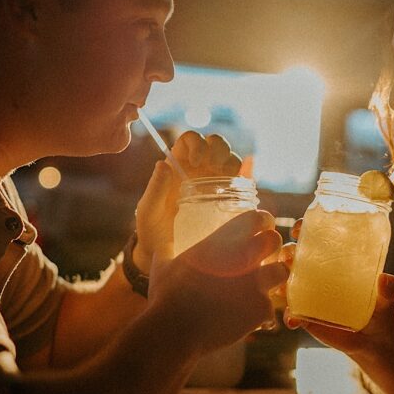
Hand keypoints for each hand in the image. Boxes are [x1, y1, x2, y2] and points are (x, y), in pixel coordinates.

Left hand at [134, 131, 242, 268]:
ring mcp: (215, 182)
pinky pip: (242, 183)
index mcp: (178, 164)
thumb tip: (162, 164)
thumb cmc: (152, 230)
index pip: (190, 139)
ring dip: (233, 163)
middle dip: (220, 148)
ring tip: (227, 180)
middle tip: (216, 167)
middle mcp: (199, 168)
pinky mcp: (228, 199)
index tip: (195, 161)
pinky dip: (245, 180)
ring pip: (232, 159)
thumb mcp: (148, 211)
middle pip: (216, 143)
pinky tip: (239, 190)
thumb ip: (155, 188)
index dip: (196, 143)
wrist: (167, 254)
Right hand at [150, 209, 287, 353]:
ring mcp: (255, 283)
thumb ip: (166, 251)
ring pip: (281, 271)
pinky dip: (260, 312)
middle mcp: (244, 257)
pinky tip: (246, 316)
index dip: (262, 222)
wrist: (175, 331)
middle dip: (272, 248)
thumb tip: (161, 246)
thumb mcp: (163, 266)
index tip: (259, 230)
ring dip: (273, 277)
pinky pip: (271, 306)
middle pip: (275, 240)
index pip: (258, 218)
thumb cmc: (167, 296)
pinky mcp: (260, 309)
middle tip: (263, 257)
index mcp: (223, 241)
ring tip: (261, 286)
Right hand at [280, 218, 393, 356]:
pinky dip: (290, 316)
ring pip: (285, 281)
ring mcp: (308, 292)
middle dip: (286, 251)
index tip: (300, 227)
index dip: (304, 227)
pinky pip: (291, 312)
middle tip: (290, 256)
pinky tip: (293, 321)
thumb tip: (386, 280)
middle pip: (294, 254)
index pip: (315, 235)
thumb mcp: (385, 298)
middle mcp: (316, 271)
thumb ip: (389, 290)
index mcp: (334, 257)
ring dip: (279, 281)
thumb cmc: (379, 308)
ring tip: (283, 289)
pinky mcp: (304, 314)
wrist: (373, 338)